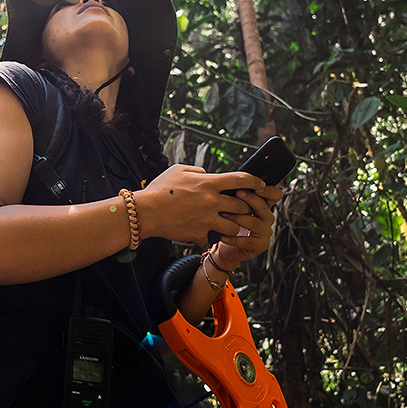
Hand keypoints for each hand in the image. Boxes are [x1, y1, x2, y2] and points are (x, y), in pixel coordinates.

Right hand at [135, 164, 268, 245]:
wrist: (145, 212)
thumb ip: (197, 170)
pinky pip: (210, 237)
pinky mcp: (199, 234)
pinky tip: (198, 232)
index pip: (241, 179)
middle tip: (240, 208)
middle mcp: (212, 201)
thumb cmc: (159, 189)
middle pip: (242, 206)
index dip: (255, 182)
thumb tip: (207, 173)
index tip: (261, 185)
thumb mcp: (178, 170)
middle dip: (244, 207)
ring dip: (232, 225)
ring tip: (224, 224)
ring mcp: (207, 219)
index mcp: (208, 183)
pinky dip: (205, 236)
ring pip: (234, 226)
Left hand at [212, 184, 282, 270]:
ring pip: (254, 222)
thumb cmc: (226, 223)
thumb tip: (225, 181)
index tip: (256, 186)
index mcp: (263, 206)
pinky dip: (234, 238)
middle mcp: (267, 218)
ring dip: (238, 217)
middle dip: (249, 199)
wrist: (224, 248)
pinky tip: (223, 235)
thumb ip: (234, 194)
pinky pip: (248, 241)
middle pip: (263, 207)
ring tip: (223, 214)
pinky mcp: (260, 246)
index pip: (275, 195)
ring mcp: (265, 233)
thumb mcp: (230, 206)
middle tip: (236, 193)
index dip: (268, 190)